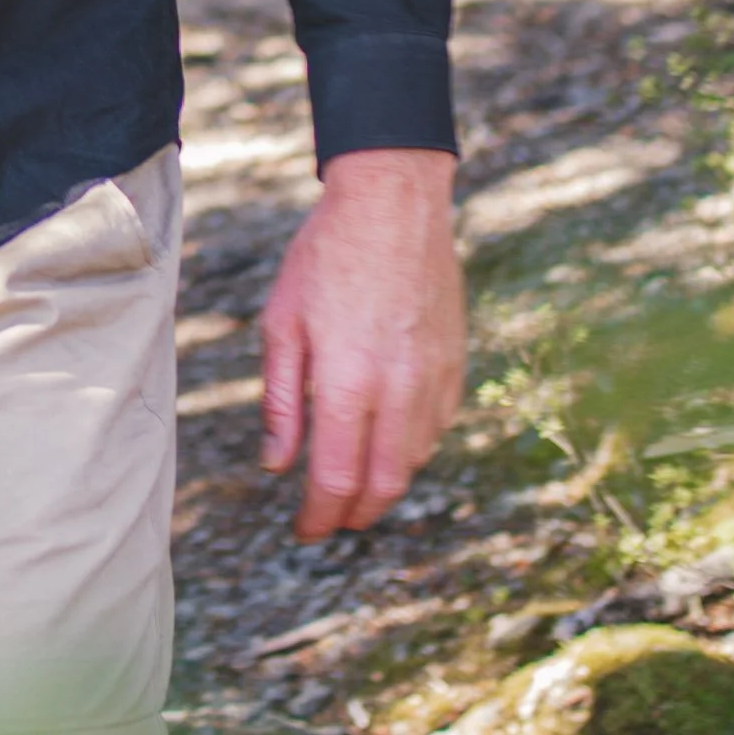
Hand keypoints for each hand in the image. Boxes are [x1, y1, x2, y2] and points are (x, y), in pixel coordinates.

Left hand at [260, 146, 463, 539]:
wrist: (394, 203)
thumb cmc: (326, 254)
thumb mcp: (283, 320)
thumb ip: (283, 399)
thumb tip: (278, 465)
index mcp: (349, 378)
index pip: (337, 478)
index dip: (319, 517)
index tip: (303, 531)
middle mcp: (398, 388)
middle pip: (382, 486)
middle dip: (353, 515)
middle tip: (327, 521)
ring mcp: (433, 379)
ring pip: (412, 462)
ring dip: (381, 485)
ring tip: (350, 483)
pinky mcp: (455, 365)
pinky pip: (434, 429)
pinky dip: (408, 449)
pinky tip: (384, 439)